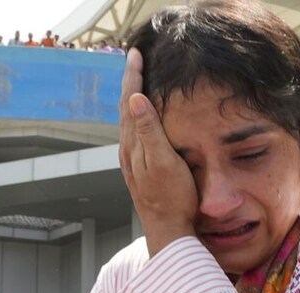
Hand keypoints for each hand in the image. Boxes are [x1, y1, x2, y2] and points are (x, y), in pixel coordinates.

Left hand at [118, 48, 196, 256]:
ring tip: (135, 82)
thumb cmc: (173, 199)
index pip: (131, 102)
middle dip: (130, 82)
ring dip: (131, 99)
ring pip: (128, 121)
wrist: (169, 230)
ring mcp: (132, 161)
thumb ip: (149, 131)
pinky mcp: (139, 170)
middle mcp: (128, 151)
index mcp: (134, 145)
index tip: (135, 55)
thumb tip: (136, 100)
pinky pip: (134, 134)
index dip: (133, 77)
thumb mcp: (164, 162)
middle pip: (126, 108)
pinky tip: (141, 120)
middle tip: (134, 59)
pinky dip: (136, 117)